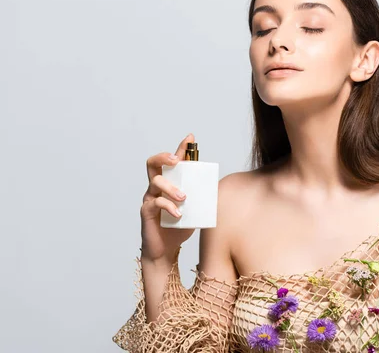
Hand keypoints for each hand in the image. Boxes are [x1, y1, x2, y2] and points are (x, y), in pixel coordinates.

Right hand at [139, 133, 195, 262]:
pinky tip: (179, 214)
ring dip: (171, 187)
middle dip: (164, 157)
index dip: (181, 148)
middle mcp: (156, 187)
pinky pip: (155, 203)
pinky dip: (169, 207)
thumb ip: (202, 198)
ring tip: (184, 198)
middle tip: (176, 161)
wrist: (166, 251)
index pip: (173, 161)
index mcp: (169, 183)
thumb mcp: (195, 209)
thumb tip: (221, 190)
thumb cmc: (179, 228)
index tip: (190, 138)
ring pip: (155, 181)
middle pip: (153, 163)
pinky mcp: (147, 212)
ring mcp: (150, 198)